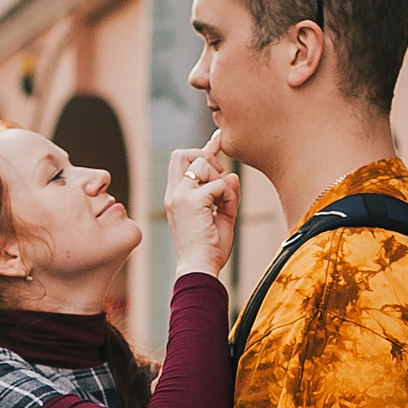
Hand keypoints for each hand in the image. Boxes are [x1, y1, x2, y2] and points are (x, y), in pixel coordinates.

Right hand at [165, 128, 239, 280]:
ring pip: (202, 164)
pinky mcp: (191, 201)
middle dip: (207, 156)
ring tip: (224, 206)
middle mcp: (174, 193)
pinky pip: (218, 184)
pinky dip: (227, 196)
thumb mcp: (222, 218)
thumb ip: (227, 196)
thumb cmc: (209, 251)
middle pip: (184, 153)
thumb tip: (233, 176)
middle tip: (221, 176)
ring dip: (220, 181)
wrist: (199, 269)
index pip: (184, 163)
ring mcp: (180, 196)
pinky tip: (225, 212)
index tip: (219, 138)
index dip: (204, 149)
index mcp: (176, 198)